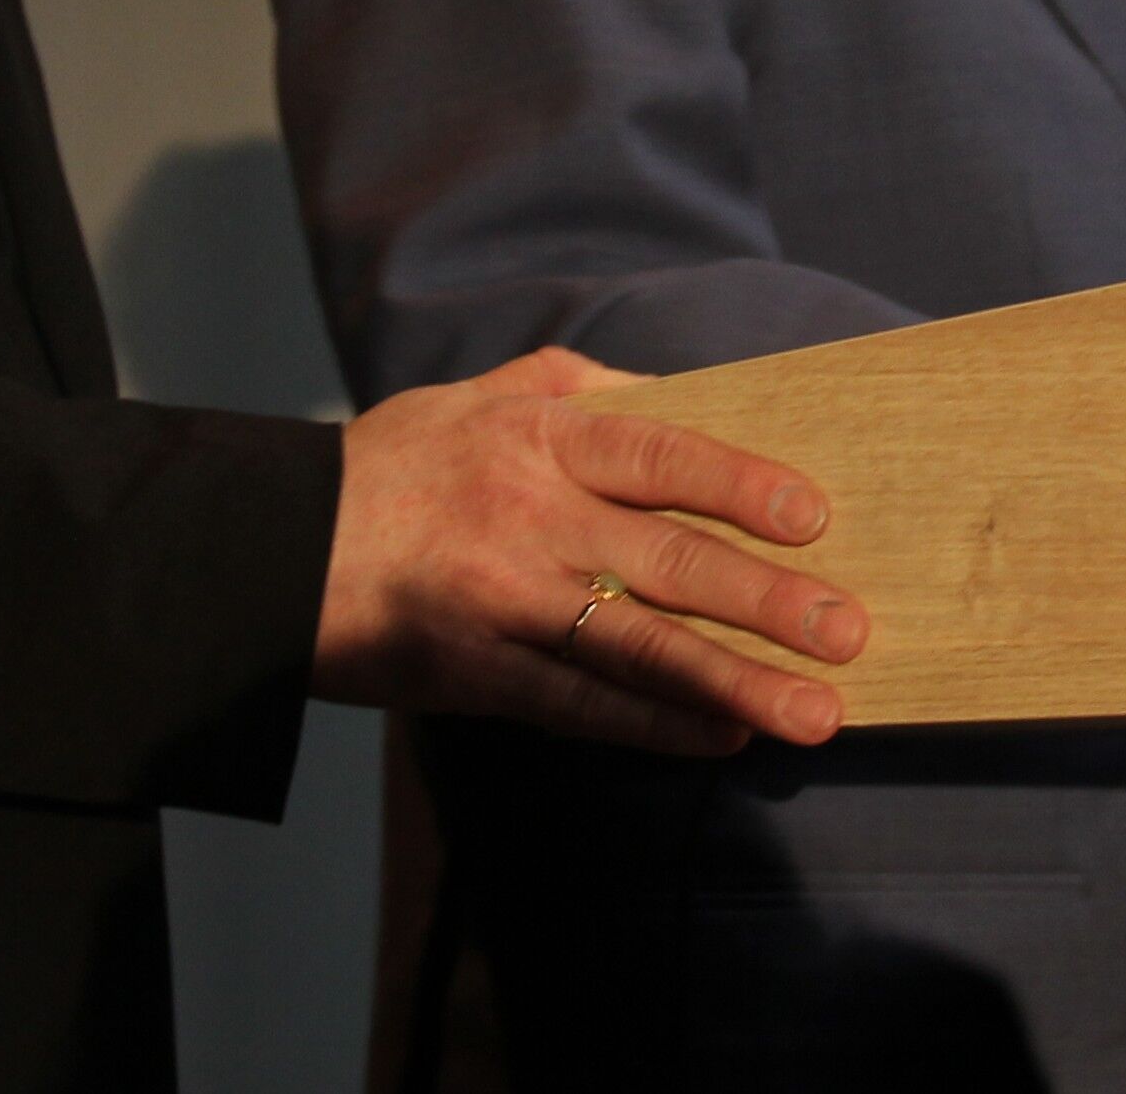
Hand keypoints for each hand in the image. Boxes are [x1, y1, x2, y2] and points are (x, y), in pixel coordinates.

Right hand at [313, 348, 863, 755]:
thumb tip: (679, 393)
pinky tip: (721, 736)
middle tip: (850, 631)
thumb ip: (578, 388)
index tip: (814, 516)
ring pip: (638, 648)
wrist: (276, 550)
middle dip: (768, 602)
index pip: (660, 457)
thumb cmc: (394, 466)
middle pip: (669, 561)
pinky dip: (656, 726)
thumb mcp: (479, 398)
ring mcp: (505, 605)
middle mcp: (529, 519)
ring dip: (733, 682)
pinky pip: (583, 707)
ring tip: (813, 714)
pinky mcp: (479, 676)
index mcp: (535, 439)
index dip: (741, 486)